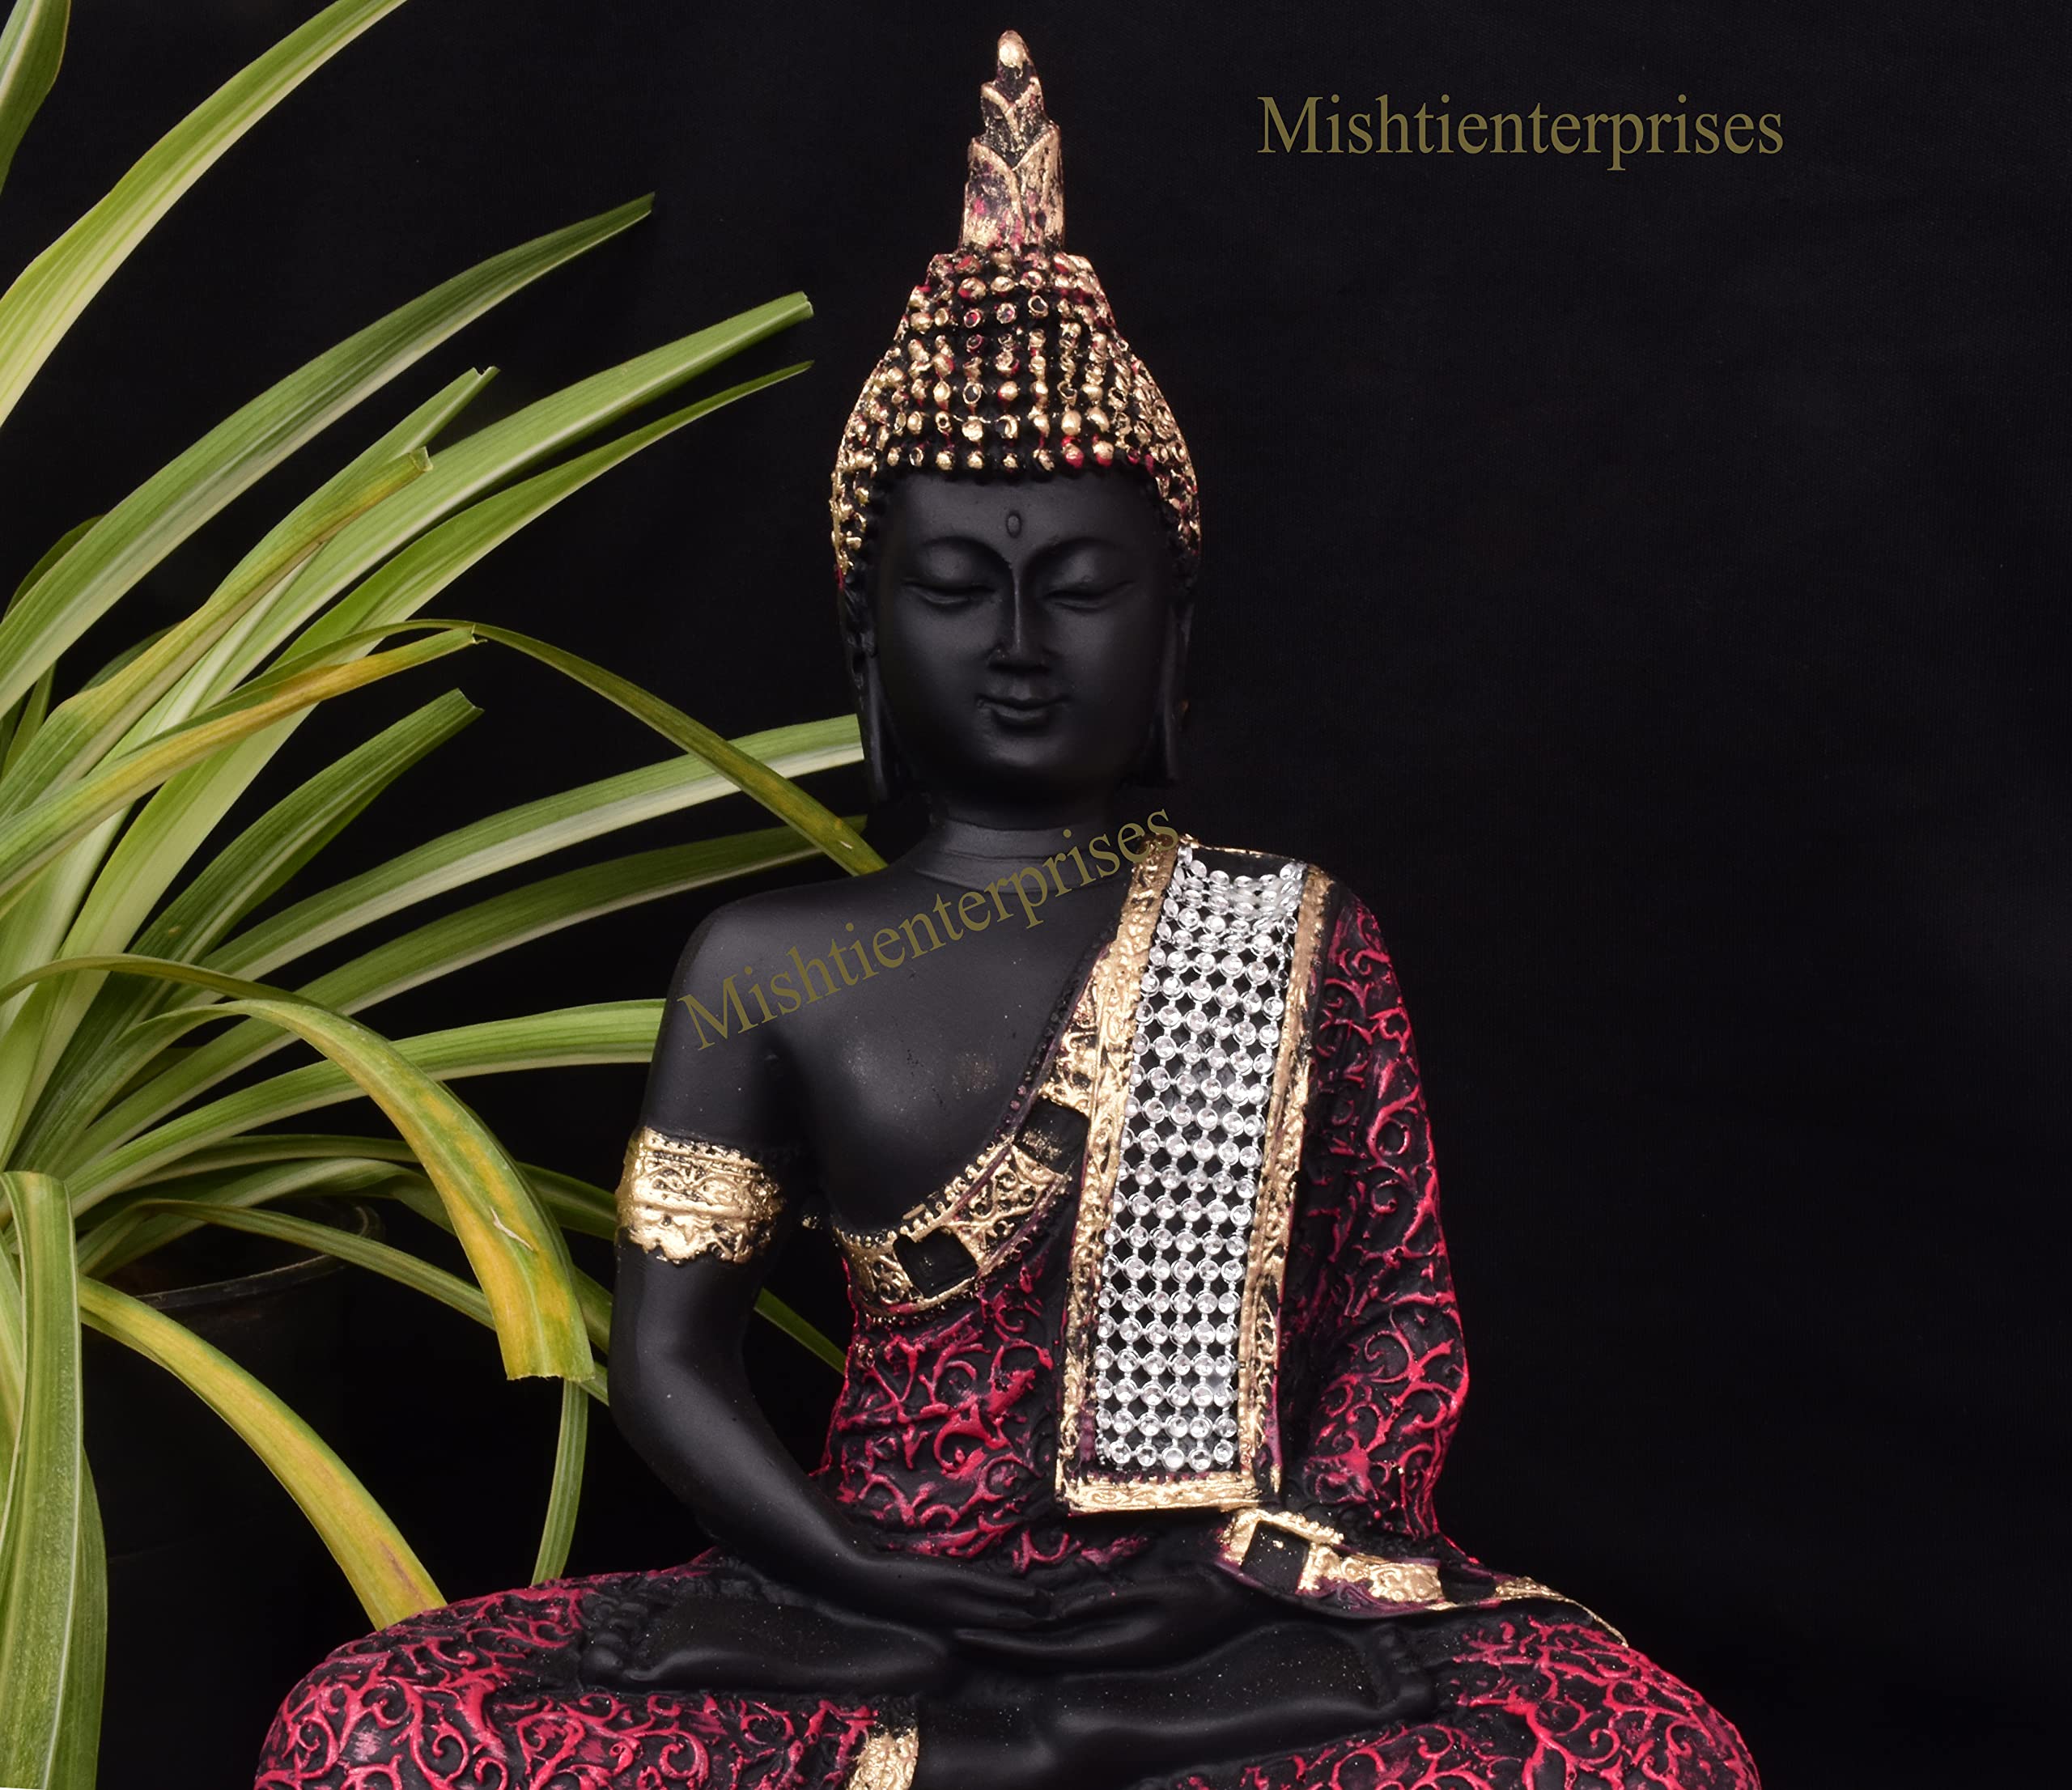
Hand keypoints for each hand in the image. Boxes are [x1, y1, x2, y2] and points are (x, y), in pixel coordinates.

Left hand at [822, 1544, 1052, 1634]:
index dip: (1024, 1650)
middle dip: (1037, 1637)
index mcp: (953, 1640)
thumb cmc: (892, 1597)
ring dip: (1035, 1617)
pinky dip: (1017, 1595)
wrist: (861, 1581)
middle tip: (1068, 1633)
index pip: (996, 1649)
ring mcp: (958, 1607)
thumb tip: (971, 1624)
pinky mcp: (954, 1585)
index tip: (1049, 1647)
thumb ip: (951, 1621)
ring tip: (1059, 1615)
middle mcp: (959, 1630)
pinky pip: (992, 1593)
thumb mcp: (924, 1619)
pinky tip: (1036, 1597)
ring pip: (1006, 1618)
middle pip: (1008, 1638)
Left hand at [952, 1565, 1264, 1669]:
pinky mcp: (1123, 1624)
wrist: (1248, 1597)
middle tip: (952, 1635)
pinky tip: (1025, 1617)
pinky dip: (1045, 1626)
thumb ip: (1100, 1603)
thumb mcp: (1152, 1593)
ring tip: (977, 1627)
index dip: (1000, 1642)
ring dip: (1016, 1637)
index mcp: (1113, 1644)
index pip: (1042, 1648)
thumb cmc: (1205, 1590)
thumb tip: (1051, 1612)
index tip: (961, 1635)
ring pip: (1054, 1641)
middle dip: (996, 1643)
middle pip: (1040, 1650)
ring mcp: (1117, 1639)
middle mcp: (1110, 1648)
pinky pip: (1075, 1628)